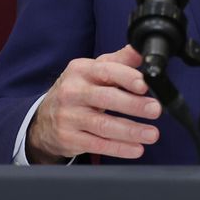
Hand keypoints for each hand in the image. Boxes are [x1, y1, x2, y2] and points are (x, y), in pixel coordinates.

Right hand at [26, 45, 162, 162]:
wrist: (43, 119)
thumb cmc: (77, 91)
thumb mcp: (93, 70)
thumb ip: (119, 61)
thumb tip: (141, 51)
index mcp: (81, 70)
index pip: (105, 70)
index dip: (126, 77)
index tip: (144, 85)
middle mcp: (72, 92)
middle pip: (106, 98)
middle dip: (133, 105)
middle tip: (155, 109)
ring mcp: (68, 116)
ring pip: (103, 125)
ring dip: (130, 131)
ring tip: (152, 134)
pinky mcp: (68, 138)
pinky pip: (97, 144)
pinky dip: (119, 148)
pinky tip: (136, 148)